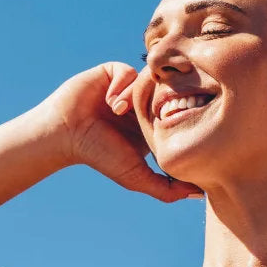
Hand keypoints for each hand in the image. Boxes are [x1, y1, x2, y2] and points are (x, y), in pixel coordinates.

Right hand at [36, 63, 202, 202]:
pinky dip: (121, 86)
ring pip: (149, 81)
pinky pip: (129, 71)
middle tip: (146, 118)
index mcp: (151, 124)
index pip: (178, 113)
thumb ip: (166, 189)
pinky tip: (111, 102)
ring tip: (119, 113)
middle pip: (166, 94)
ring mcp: (128, 87)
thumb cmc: (99, 156)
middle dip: (158, 104)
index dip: (176, 119)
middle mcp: (141, 104)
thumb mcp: (137, 177)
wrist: (66, 135)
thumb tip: (200, 195)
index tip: (167, 129)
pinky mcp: (112, 73)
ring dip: (136, 97)